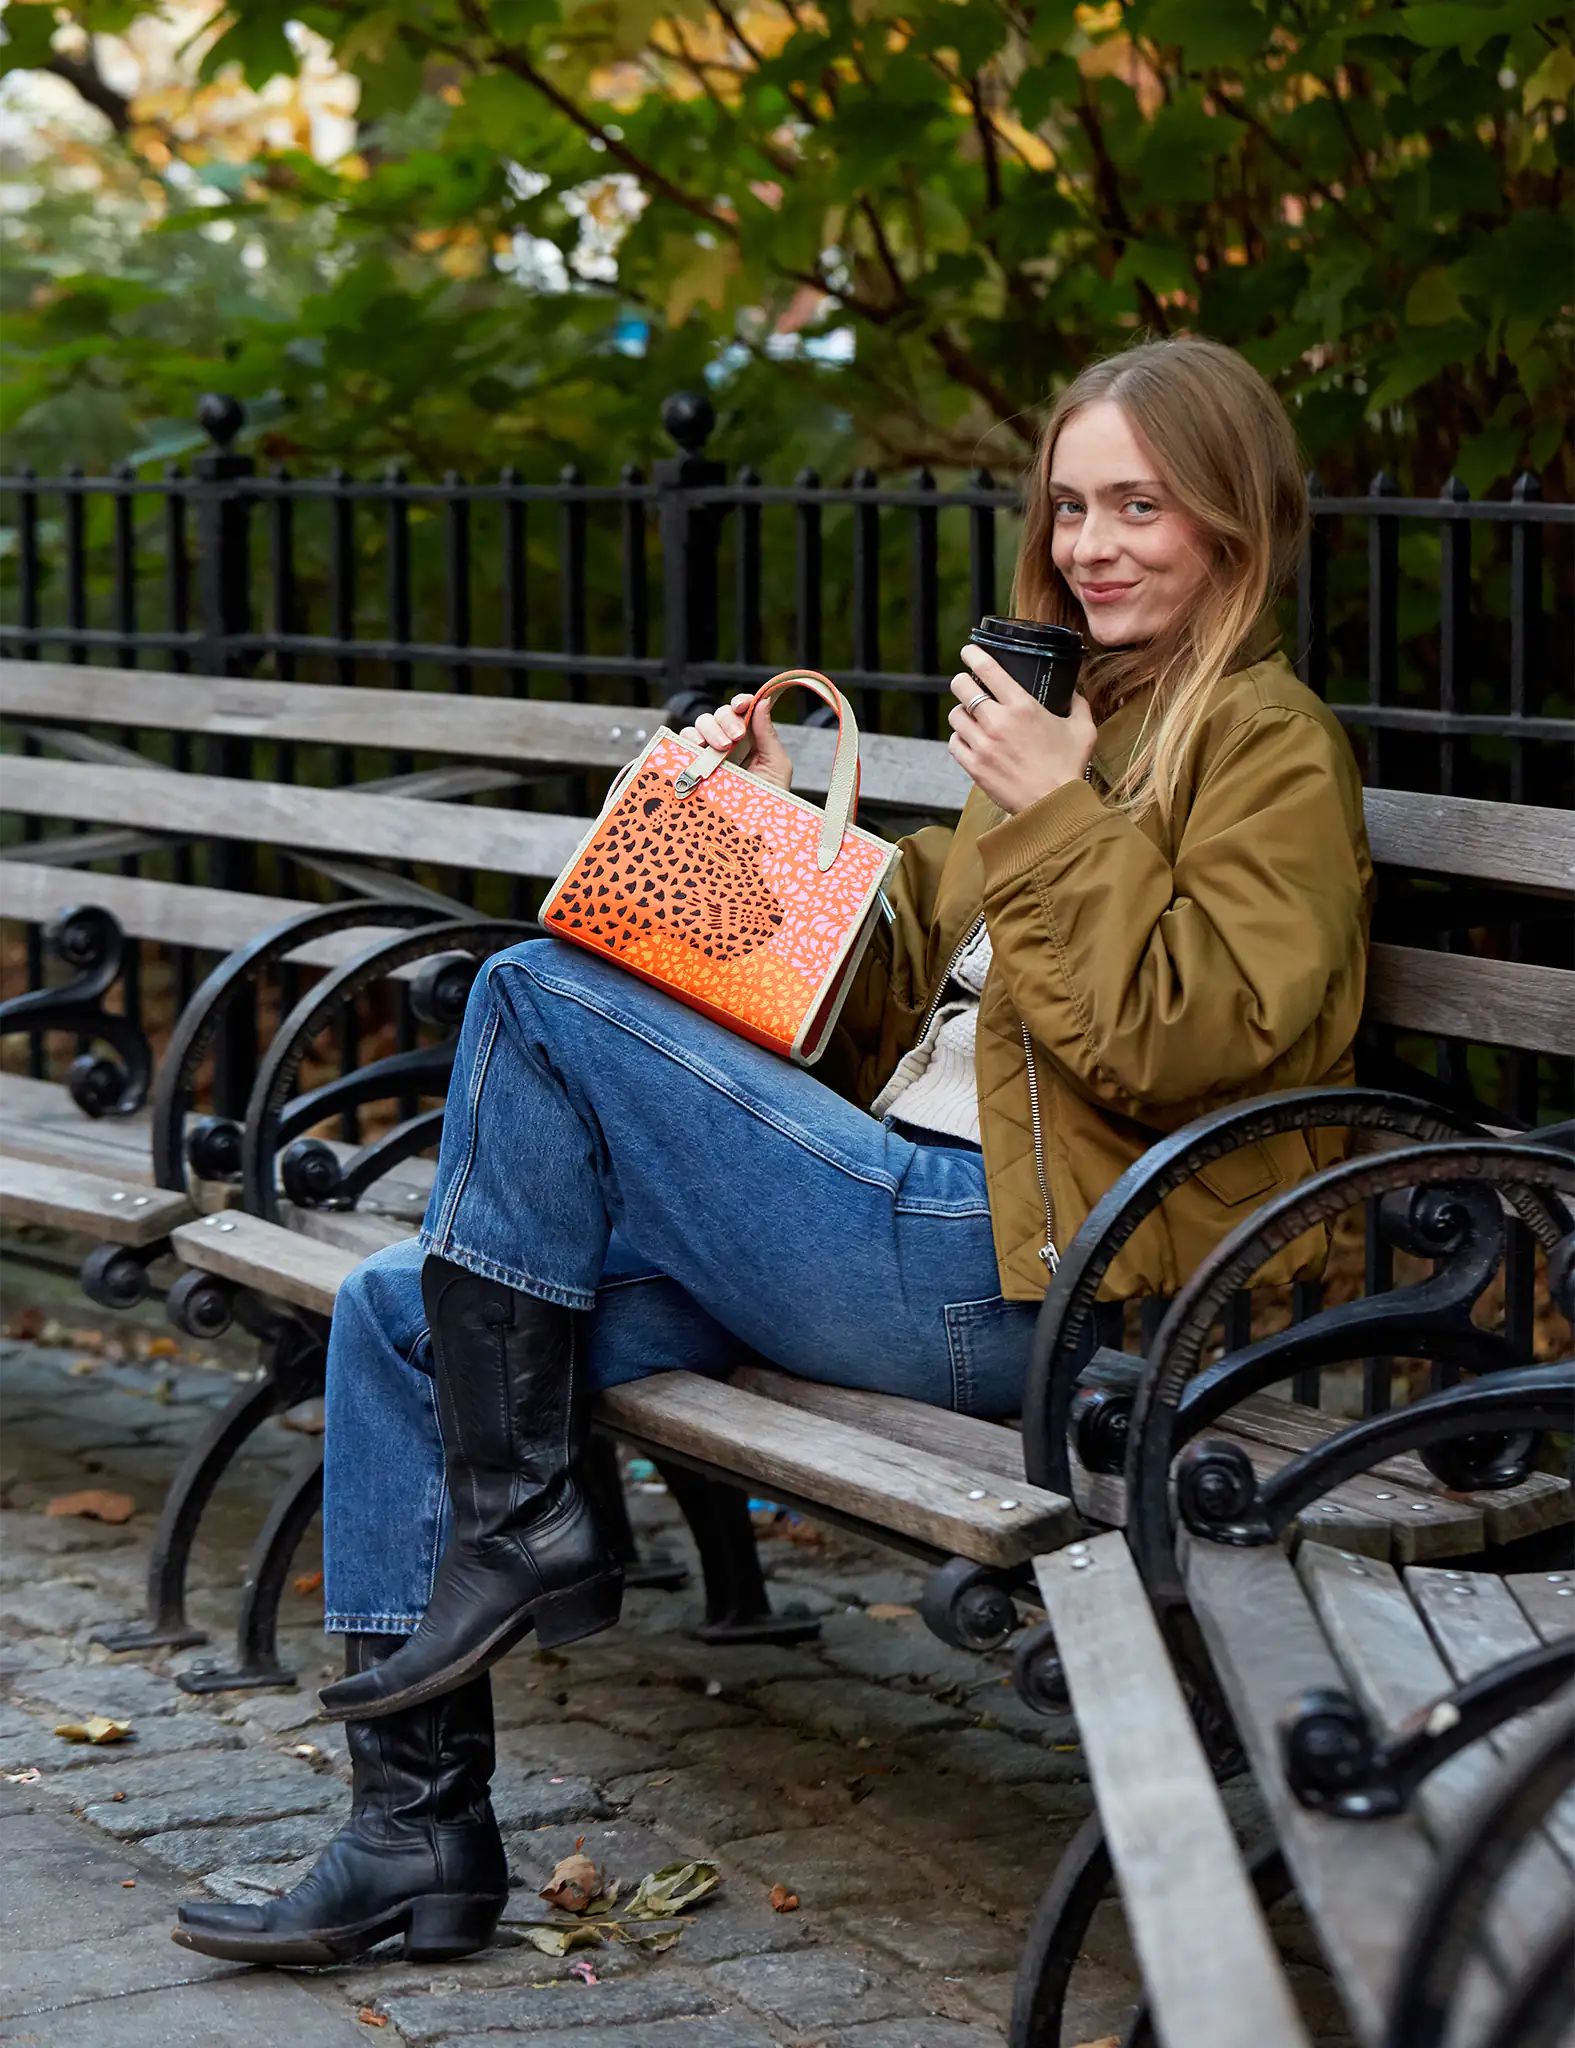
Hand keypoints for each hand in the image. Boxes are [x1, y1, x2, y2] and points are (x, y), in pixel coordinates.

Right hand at [679, 691, 793, 791]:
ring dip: (709, 730)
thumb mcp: (775, 766)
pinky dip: (688, 740)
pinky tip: (698, 749)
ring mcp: (708, 754)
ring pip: (700, 725)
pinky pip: (683, 743)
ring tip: (721, 748)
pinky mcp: (692, 766)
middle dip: (726, 720)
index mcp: (750, 739)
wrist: (751, 830)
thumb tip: (763, 701)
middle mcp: (728, 743)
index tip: (742, 705)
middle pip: (719, 714)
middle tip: (735, 739)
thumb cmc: (768, 800)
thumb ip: (768, 734)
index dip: (740, 702)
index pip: (741, 711)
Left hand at [947, 645, 1096, 813]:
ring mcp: (982, 745)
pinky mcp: (974, 766)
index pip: (989, 670)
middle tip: (966, 685)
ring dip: (961, 712)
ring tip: (970, 716)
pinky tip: (968, 740)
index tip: (968, 651)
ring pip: (955, 716)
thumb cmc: (1069, 767)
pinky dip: (959, 738)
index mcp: (1023, 706)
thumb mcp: (1083, 729)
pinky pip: (953, 743)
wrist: (1054, 806)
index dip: (974, 655)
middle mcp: (998, 722)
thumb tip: (1074, 693)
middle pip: (962, 688)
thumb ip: (1078, 705)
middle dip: (962, 682)